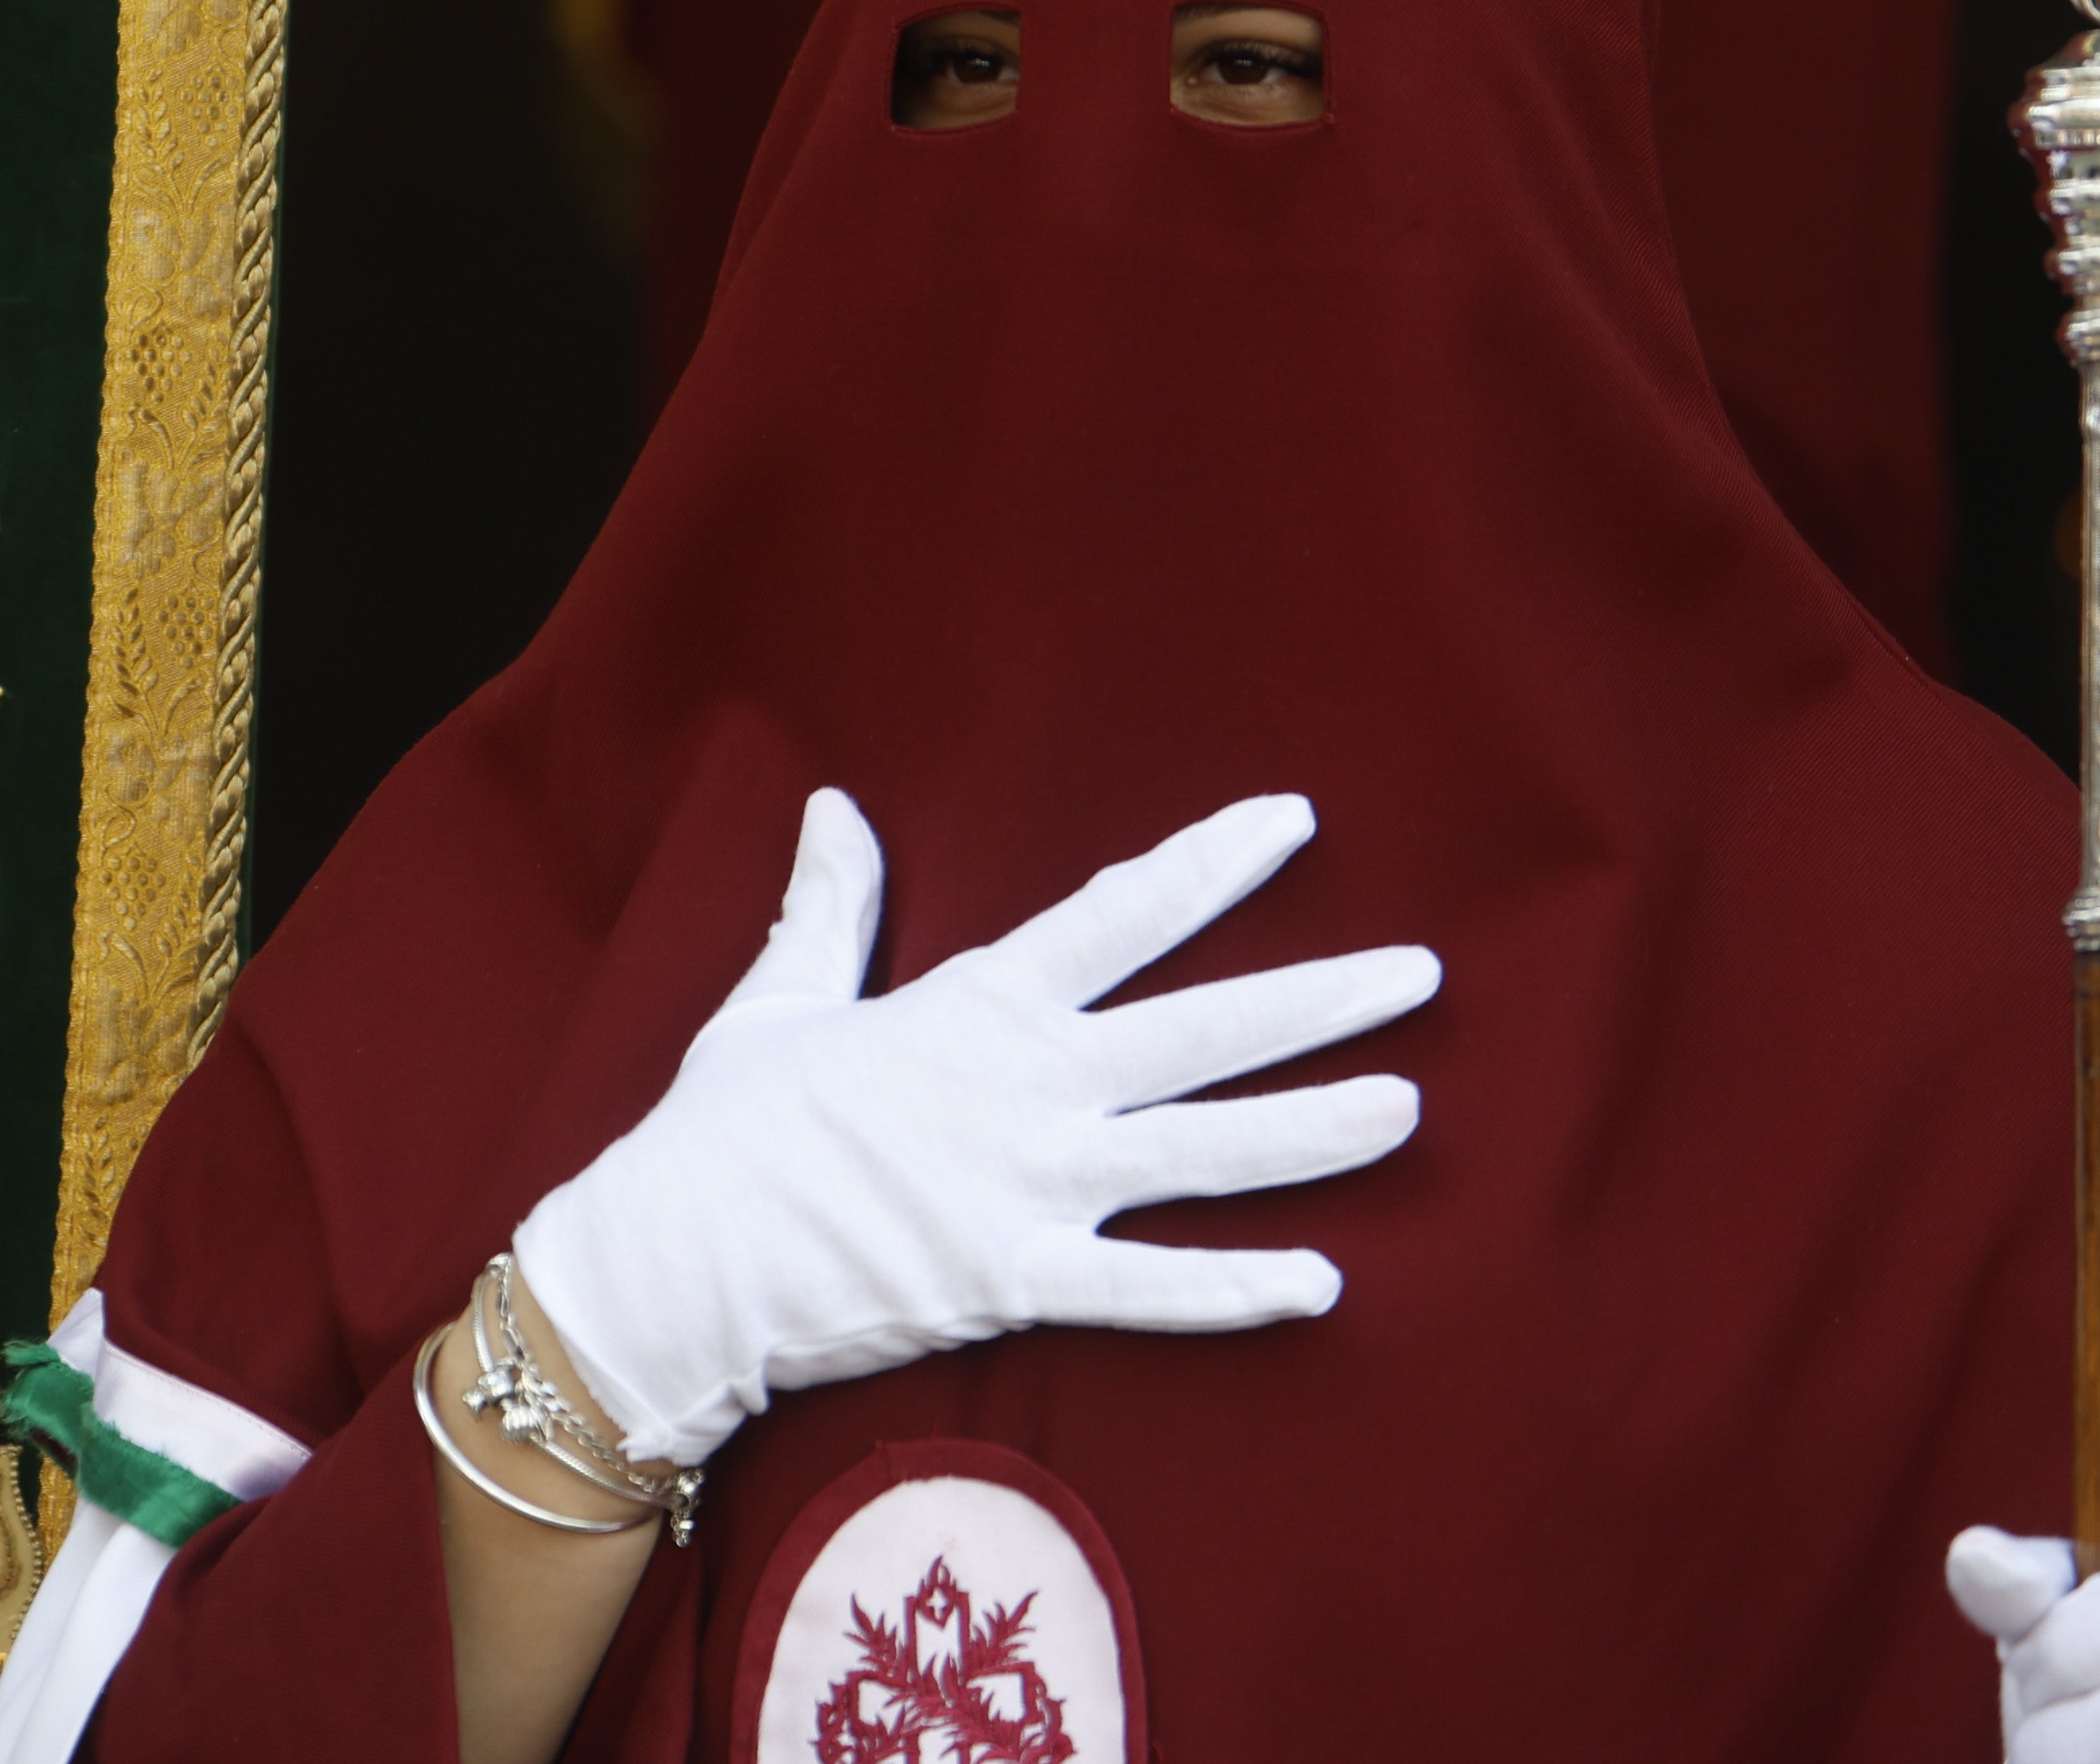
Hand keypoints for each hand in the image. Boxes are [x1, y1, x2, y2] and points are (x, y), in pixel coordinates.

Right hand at [511, 790, 1433, 1464]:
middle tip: (1424, 973)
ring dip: (1314, 1131)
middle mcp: (1027, 1087)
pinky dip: (1237, 1291)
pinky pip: (1148, 1290)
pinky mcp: (1015, 1281)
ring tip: (1410, 1106)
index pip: (1122, 913)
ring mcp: (1029, 1185)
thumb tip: (833, 808)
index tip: (1297, 822)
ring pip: (1204, 1151)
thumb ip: (831, 906)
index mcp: (979, 1007)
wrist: (675, 1257)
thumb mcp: (783, 997)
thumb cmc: (724, 1128)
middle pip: (1204, 1032)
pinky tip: (1325, 1284)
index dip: (1214, 865)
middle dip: (1321, 1000)